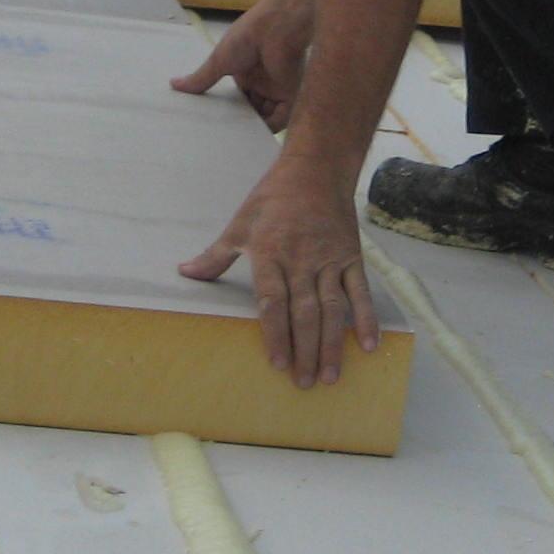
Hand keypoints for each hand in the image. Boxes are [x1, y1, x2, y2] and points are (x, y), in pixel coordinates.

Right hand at [172, 0, 315, 129]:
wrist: (275, 28)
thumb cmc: (246, 38)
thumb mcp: (218, 61)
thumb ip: (200, 78)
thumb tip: (173, 84)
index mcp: (246, 71)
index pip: (237, 96)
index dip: (227, 108)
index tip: (214, 122)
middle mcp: (262, 81)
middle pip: (252, 107)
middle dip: (240, 120)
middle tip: (224, 136)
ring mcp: (276, 88)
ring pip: (266, 114)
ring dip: (254, 125)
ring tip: (236, 140)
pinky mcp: (289, 94)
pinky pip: (281, 117)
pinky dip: (269, 126)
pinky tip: (254, 135)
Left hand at [180, 156, 380, 387]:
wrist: (317, 169)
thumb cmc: (273, 198)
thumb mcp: (239, 224)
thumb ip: (215, 255)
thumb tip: (184, 273)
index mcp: (270, 253)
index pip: (272, 302)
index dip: (275, 334)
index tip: (278, 364)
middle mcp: (302, 260)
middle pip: (304, 312)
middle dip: (305, 350)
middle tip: (304, 383)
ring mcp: (330, 260)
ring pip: (332, 309)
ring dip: (332, 345)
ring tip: (330, 377)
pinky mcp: (352, 257)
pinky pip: (361, 293)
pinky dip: (365, 319)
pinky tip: (369, 346)